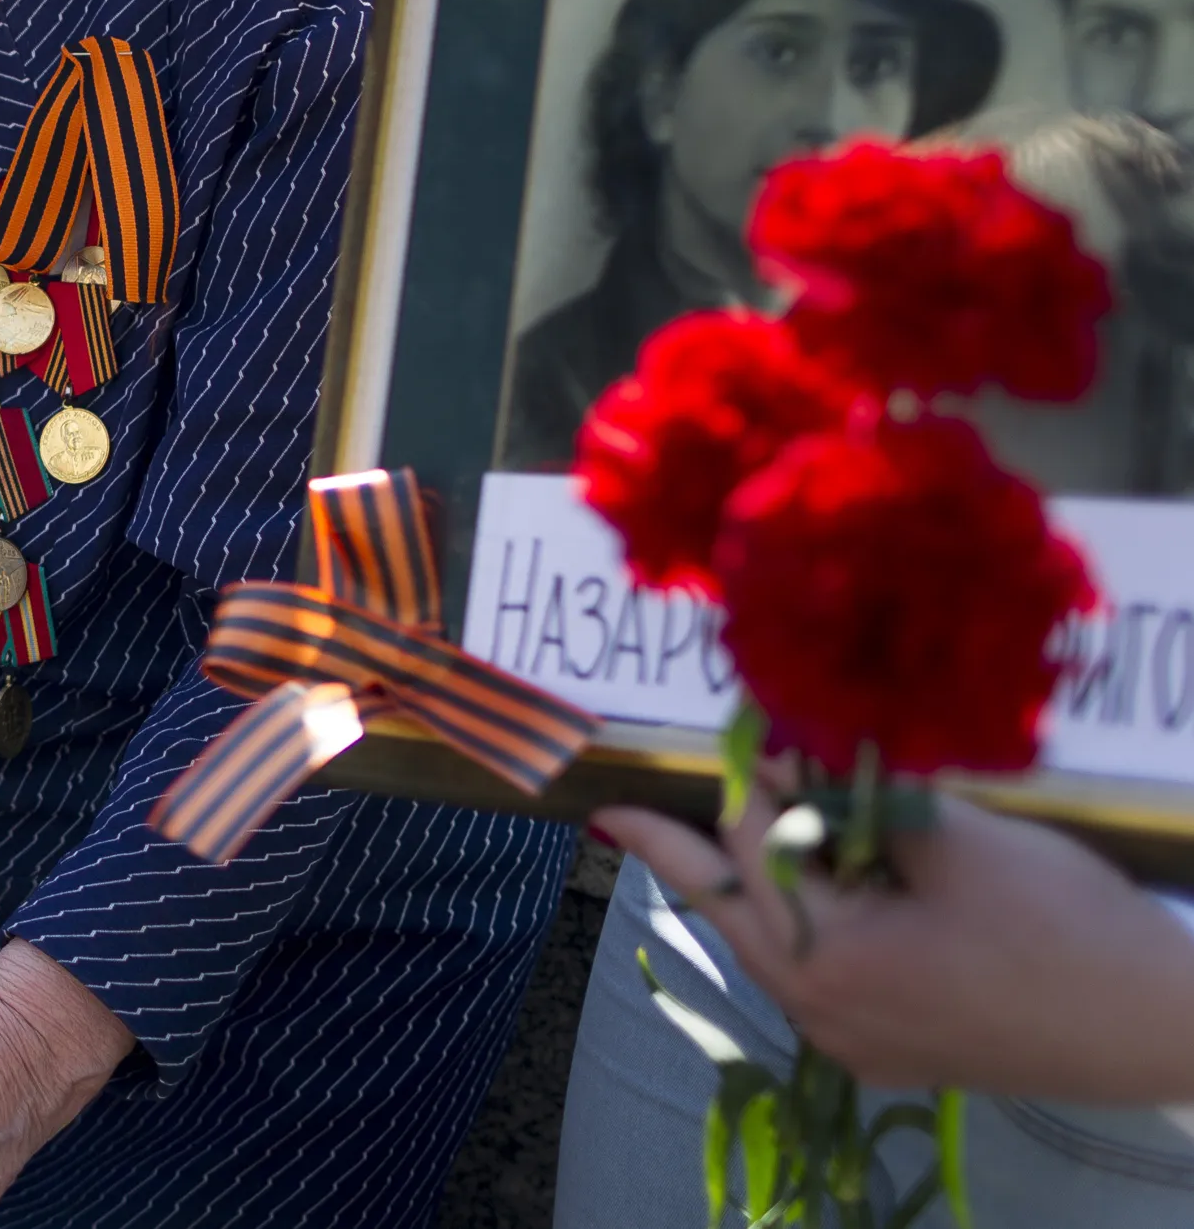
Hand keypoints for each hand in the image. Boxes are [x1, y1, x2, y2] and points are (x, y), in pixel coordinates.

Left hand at [595, 792, 1193, 1102]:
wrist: (1166, 1030)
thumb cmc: (1062, 930)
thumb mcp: (950, 837)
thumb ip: (854, 793)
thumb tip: (788, 750)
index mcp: (819, 963)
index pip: (743, 848)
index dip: (742, 774)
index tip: (729, 719)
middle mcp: (819, 1015)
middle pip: (733, 908)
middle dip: (691, 845)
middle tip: (629, 803)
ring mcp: (856, 1043)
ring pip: (776, 940)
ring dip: (760, 876)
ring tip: (728, 818)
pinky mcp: (897, 1049)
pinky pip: (821, 970)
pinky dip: (810, 915)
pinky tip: (816, 874)